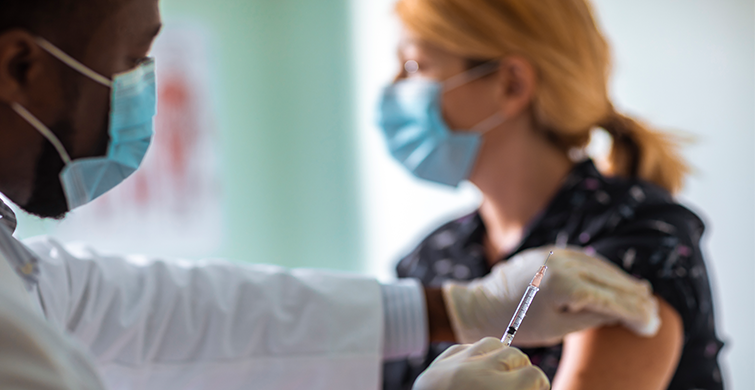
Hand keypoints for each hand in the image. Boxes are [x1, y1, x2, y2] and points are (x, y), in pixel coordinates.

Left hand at [413, 337, 548, 389]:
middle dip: (520, 372)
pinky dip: (473, 358)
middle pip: (516, 356)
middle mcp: (477, 372)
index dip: (538, 386)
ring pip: (493, 343)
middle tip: (517, 387)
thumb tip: (535, 387)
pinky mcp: (439, 363)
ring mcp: (456, 364)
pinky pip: (465, 347)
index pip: (535, 375)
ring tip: (497, 377)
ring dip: (499, 358)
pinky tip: (474, 374)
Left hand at [442, 246, 659, 345]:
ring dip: (622, 281)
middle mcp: (562, 264)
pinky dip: (603, 270)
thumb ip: (593, 316)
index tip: (652, 326)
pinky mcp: (550, 251)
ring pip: (600, 266)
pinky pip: (585, 259)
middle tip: (654, 312)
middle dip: (634, 298)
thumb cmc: (518, 323)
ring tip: (643, 295)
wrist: (481, 304)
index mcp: (564, 285)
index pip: (611, 299)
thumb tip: (624, 312)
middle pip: (610, 280)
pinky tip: (615, 279)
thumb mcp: (558, 328)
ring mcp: (555, 254)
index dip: (635, 313)